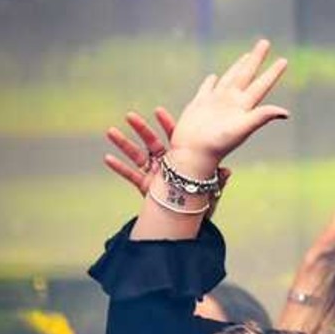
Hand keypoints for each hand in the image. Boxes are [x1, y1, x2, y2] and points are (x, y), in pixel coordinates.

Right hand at [104, 108, 229, 200]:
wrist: (189, 222)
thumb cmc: (203, 204)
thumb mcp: (212, 191)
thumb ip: (218, 181)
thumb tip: (227, 171)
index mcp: (183, 160)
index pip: (175, 139)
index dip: (167, 125)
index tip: (158, 111)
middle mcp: (167, 164)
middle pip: (152, 143)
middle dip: (142, 129)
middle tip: (130, 115)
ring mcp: (155, 175)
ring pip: (137, 156)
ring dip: (124, 144)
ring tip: (110, 131)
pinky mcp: (145, 187)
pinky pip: (130, 176)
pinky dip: (119, 168)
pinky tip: (107, 158)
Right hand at [166, 38, 290, 179]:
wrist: (193, 153)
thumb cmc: (218, 144)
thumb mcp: (242, 129)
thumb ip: (261, 117)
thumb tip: (286, 113)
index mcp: (244, 106)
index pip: (262, 84)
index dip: (272, 72)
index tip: (284, 60)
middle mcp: (232, 102)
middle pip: (247, 75)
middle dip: (255, 59)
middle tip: (265, 42)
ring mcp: (215, 102)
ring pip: (229, 78)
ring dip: (238, 67)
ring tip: (246, 56)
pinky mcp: (199, 105)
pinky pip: (207, 89)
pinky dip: (211, 82)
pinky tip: (214, 76)